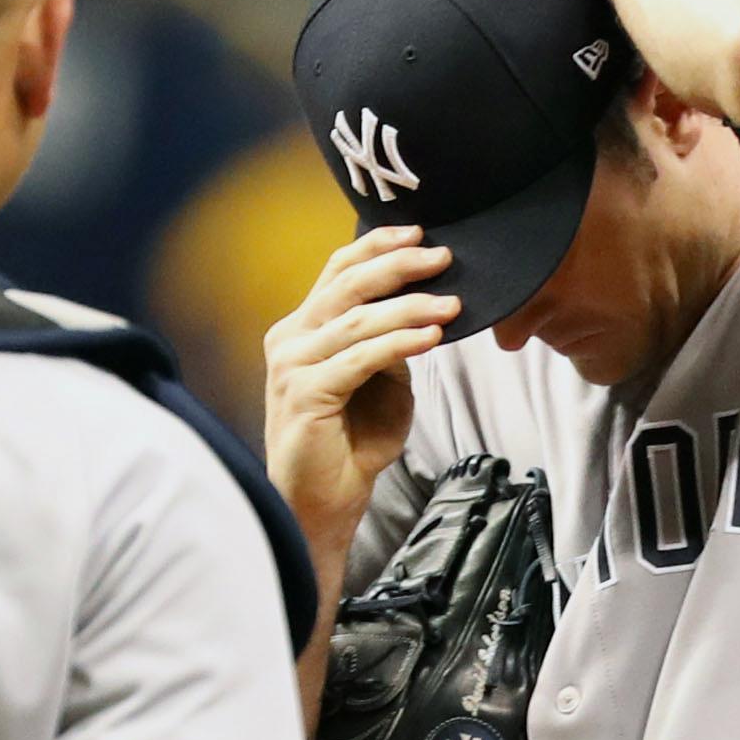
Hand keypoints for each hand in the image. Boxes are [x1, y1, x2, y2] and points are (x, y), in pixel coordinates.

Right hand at [263, 226, 455, 555]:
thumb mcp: (379, 383)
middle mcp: (289, 340)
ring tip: (450, 304)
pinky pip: (361, 358)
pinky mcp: (305, 394)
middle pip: (346, 284)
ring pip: (357, 320)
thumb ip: (390, 345)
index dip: (377, 247)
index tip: (419, 235)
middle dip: (399, 266)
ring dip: (410, 308)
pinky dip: (399, 343)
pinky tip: (429, 337)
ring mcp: (292, 366)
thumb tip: (421, 311)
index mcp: (301, 330)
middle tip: (443, 258)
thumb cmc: (349, 447)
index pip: (337, 272)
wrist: (322, 505)